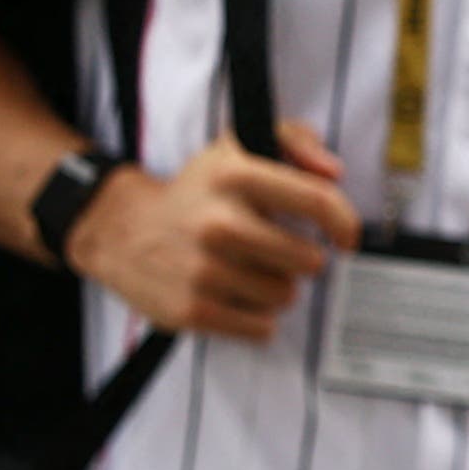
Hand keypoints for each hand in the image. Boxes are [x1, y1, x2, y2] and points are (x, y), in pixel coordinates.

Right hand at [68, 122, 356, 340]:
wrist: (121, 229)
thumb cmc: (194, 191)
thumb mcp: (236, 147)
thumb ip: (294, 142)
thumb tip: (334, 172)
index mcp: (235, 175)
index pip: (316, 200)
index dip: (344, 222)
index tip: (347, 238)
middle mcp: (220, 222)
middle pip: (307, 260)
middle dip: (299, 258)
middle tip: (271, 250)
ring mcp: (204, 270)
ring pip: (285, 296)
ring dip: (274, 287)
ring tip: (244, 270)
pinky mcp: (193, 309)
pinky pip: (260, 327)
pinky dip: (255, 317)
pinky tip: (233, 294)